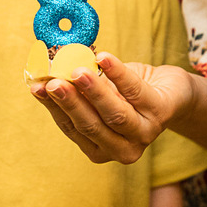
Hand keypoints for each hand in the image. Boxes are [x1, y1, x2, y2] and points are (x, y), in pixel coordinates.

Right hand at [29, 52, 194, 164]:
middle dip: (70, 102)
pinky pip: (135, 92)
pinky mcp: (161, 112)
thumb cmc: (127, 93)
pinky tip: (104, 59)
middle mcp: (122, 148)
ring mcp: (144, 133)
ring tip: (78, 71)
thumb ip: (77, 89)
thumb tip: (45, 72)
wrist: (170, 91)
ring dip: (94, 92)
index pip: (71, 128)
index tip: (37, 86)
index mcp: (100, 148)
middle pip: (91, 125)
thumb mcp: (100, 93)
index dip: (53, 107)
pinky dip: (118, 74)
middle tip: (54, 82)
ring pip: (114, 114)